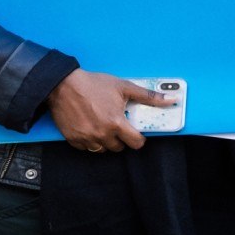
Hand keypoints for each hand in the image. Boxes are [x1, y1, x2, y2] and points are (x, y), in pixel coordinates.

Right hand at [46, 69, 176, 152]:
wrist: (63, 85)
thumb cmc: (93, 84)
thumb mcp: (123, 86)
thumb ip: (148, 96)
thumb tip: (171, 100)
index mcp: (116, 123)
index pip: (136, 143)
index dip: (138, 138)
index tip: (135, 132)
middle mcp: (103, 134)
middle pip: (119, 148)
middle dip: (120, 138)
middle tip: (116, 124)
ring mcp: (87, 139)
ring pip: (103, 149)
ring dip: (105, 141)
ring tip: (102, 125)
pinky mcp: (74, 140)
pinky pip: (87, 148)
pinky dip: (89, 140)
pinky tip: (89, 126)